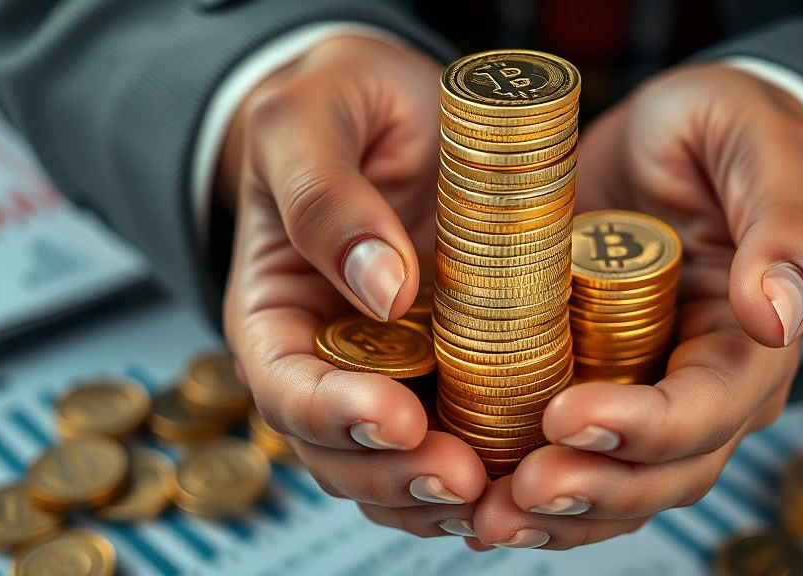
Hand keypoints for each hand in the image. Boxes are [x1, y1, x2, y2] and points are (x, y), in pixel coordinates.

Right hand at [219, 36, 486, 537]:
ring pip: (400, 461)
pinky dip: (488, 463)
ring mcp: (394, 369)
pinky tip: (527, 467)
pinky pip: (463, 432)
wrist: (398, 102)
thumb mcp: (308, 121)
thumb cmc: (337, 102)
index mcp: (276, 310)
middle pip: (341, 447)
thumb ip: (324, 198)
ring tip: (499, 492)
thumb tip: (383, 290)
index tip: (397, 418)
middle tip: (463, 477)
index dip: (335, 415)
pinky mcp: (454, 366)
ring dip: (441, 491)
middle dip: (397, 474)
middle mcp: (330, 356)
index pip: (286, 386)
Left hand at [468, 64, 802, 548]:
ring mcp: (643, 396)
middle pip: (659, 472)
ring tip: (487, 519)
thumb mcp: (763, 148)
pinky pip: (569, 460)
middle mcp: (702, 388)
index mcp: (750, 342)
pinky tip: (476, 498)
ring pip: (613, 485)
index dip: (644, 428)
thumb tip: (779, 315)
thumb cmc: (725, 134)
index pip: (708, 409)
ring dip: (554, 513)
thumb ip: (785, 224)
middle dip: (591, 491)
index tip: (569, 418)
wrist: (671, 140)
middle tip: (516, 493)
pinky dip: (528, 490)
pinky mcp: (590, 387)